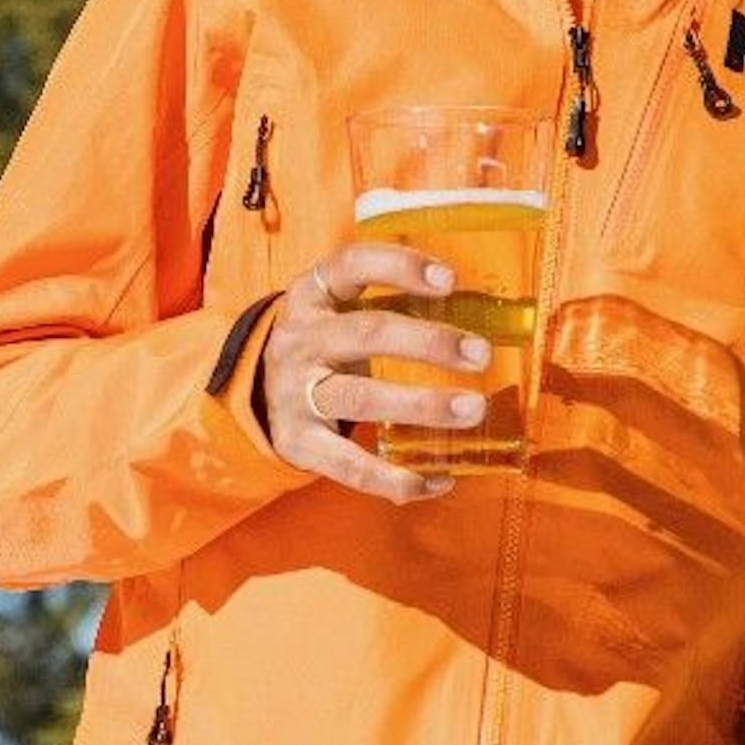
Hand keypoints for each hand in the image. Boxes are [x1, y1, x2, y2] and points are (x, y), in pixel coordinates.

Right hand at [253, 239, 493, 501]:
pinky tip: (439, 479)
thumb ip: (393, 303)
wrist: (258, 392)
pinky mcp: (297, 442)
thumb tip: (487, 310)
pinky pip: (349, 465)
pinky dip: (395, 477)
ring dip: (422, 405)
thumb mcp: (340, 309)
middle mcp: (299, 339)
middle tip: (481, 354)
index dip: (401, 267)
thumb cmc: (326, 344)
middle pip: (367, 333)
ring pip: (361, 397)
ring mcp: (294, 392)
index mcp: (312, 294)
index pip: (352, 265)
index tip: (450, 280)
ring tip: (472, 410)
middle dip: (429, 342)